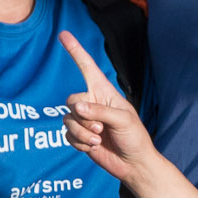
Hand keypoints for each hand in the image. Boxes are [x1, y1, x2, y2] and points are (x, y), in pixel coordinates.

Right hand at [60, 30, 157, 181]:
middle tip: (101, 129)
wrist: (133, 164)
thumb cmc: (134, 137)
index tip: (63, 34)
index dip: (75, 50)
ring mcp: (84, 119)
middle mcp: (92, 102)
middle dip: (84, 117)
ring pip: (68, 119)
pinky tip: (93, 147)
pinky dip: (80, 143)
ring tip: (99, 139)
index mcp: (104, 92)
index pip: (87, 67)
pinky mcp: (79, 136)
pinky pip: (67, 135)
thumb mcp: (123, 120)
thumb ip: (99, 111)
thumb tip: (76, 107)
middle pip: (71, 100)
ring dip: (82, 133)